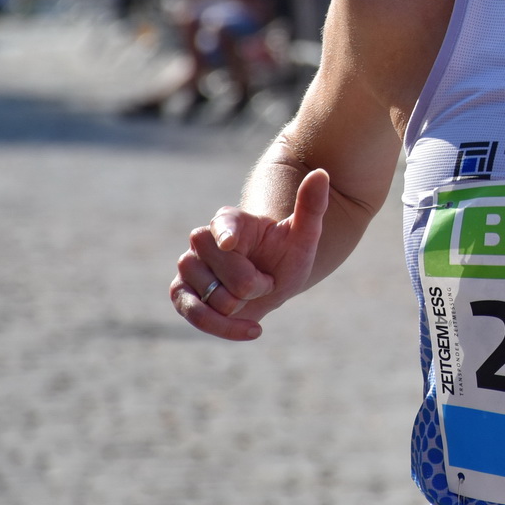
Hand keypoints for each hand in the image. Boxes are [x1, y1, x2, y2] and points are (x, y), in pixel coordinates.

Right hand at [170, 169, 329, 340]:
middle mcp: (203, 240)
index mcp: (230, 220)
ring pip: (213, 297)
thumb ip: (311, 206)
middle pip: (226, 270)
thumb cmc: (286, 254)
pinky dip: (224, 328)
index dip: (226, 233)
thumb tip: (321, 173)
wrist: (271, 280)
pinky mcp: (182, 293)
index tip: (231, 243)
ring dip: (241, 305)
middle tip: (265, 278)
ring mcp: (189, 267)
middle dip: (253, 284)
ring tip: (252, 295)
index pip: (223, 224)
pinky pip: (196, 315)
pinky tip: (253, 330)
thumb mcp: (305, 235)